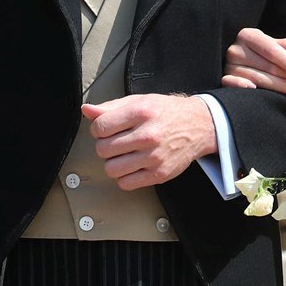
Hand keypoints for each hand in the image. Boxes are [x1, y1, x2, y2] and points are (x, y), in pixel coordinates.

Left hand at [83, 94, 215, 189]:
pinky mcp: (159, 174)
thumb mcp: (139, 101)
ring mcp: (154, 156)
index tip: (105, 130)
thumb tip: (86, 110)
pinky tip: (132, 166)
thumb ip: (111, 107)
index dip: (97, 129)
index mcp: (141, 112)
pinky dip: (125, 176)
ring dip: (113, 163)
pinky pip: (126, 183)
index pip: (100, 127)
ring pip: (111, 169)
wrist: (198, 125)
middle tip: (116, 142)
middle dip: (105, 146)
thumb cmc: (166, 112)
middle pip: (103, 149)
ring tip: (123, 155)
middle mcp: (148, 134)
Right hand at [222, 27, 285, 93]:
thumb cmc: (266, 54)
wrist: (247, 62)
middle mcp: (235, 49)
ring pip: (256, 78)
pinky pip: (233, 84)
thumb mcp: (279, 46)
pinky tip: (256, 90)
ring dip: (278, 86)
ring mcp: (228, 64)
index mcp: (247, 35)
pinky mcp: (224, 78)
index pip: (271, 50)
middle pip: (266, 66)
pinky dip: (243, 86)